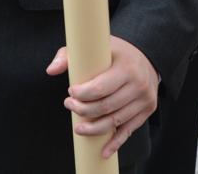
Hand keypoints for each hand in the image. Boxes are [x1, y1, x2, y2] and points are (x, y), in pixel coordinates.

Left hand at [46, 36, 158, 158]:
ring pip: (115, 121)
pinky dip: (115, 143)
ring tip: (78, 128)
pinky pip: (128, 130)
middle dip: (84, 111)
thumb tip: (51, 70)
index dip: (82, 95)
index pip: (101, 88)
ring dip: (94, 129)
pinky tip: (103, 151)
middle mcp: (138, 83)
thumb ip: (70, 55)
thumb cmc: (117, 52)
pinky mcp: (147, 110)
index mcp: (126, 66)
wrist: (147, 58)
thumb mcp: (97, 46)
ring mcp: (144, 98)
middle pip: (106, 106)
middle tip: (70, 106)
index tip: (71, 93)